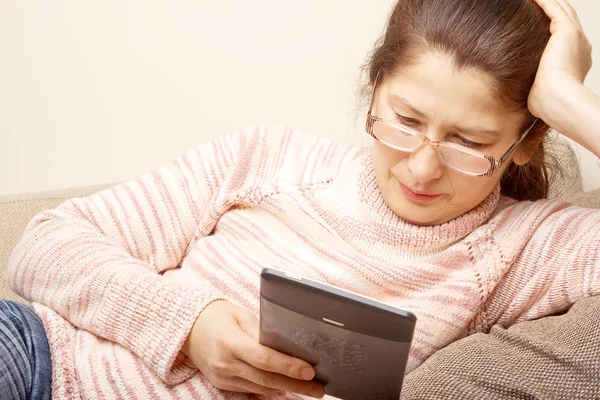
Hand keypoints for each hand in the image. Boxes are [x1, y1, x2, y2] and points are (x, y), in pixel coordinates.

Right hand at [182, 301, 324, 397]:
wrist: (187, 329)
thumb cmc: (217, 316)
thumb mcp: (241, 315)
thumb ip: (262, 331)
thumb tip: (288, 345)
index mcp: (230, 342)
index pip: (264, 359)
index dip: (288, 366)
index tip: (309, 371)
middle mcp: (225, 363)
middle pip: (266, 379)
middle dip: (295, 385)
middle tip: (319, 388)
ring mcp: (223, 377)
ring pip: (260, 388)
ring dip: (286, 389)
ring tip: (310, 388)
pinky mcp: (222, 384)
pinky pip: (251, 389)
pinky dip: (270, 388)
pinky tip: (286, 386)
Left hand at [528, 0, 592, 123]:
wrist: (557, 99)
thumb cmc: (547, 103)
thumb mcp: (542, 92)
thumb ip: (537, 86)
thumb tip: (528, 94)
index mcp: (577, 59)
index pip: (565, 36)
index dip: (553, 27)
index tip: (538, 23)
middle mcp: (580, 44)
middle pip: (566, 17)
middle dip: (553, 8)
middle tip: (536, 2)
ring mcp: (575, 36)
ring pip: (561, 8)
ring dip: (547, 1)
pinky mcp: (566, 30)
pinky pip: (553, 7)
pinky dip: (542, 0)